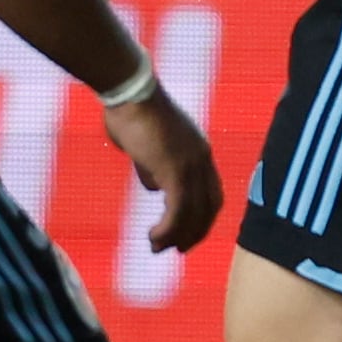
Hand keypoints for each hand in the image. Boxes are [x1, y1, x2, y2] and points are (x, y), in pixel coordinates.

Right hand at [104, 88, 220, 252]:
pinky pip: (177, 210)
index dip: (202, 218)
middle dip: (194, 234)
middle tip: (175, 249)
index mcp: (199, 151)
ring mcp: (191, 164)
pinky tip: (153, 237)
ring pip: (193, 214)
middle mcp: (202, 159)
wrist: (129, 92)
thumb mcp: (147, 146)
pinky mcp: (174, 169)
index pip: (212, 194)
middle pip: (209, 208)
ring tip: (157, 247)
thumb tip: (154, 187)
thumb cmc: (132, 112)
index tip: (186, 234)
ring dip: (177, 237)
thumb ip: (153, 167)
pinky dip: (168, 229)